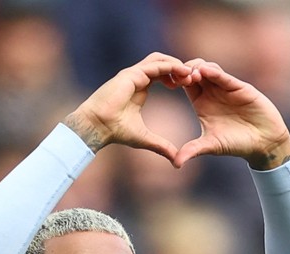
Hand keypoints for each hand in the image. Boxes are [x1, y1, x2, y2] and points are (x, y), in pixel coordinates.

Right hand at [63, 53, 199, 160]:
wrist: (97, 126)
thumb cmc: (115, 131)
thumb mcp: (144, 138)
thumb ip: (161, 145)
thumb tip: (175, 158)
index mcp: (139, 88)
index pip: (160, 75)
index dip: (175, 77)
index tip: (187, 86)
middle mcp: (136, 78)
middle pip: (161, 63)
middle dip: (178, 68)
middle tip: (192, 78)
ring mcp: (133, 74)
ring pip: (159, 60)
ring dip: (176, 64)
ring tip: (189, 74)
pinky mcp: (131, 74)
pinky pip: (155, 65)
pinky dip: (169, 66)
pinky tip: (181, 73)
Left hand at [174, 60, 289, 169]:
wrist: (263, 142)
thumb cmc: (237, 144)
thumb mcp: (211, 146)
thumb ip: (193, 150)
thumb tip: (176, 164)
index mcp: (201, 103)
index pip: (185, 84)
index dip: (177, 80)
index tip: (170, 83)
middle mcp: (212, 93)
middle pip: (194, 71)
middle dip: (185, 69)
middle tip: (179, 76)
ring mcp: (225, 88)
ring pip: (209, 68)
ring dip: (198, 68)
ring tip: (192, 75)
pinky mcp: (239, 87)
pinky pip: (224, 76)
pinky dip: (214, 72)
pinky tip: (205, 71)